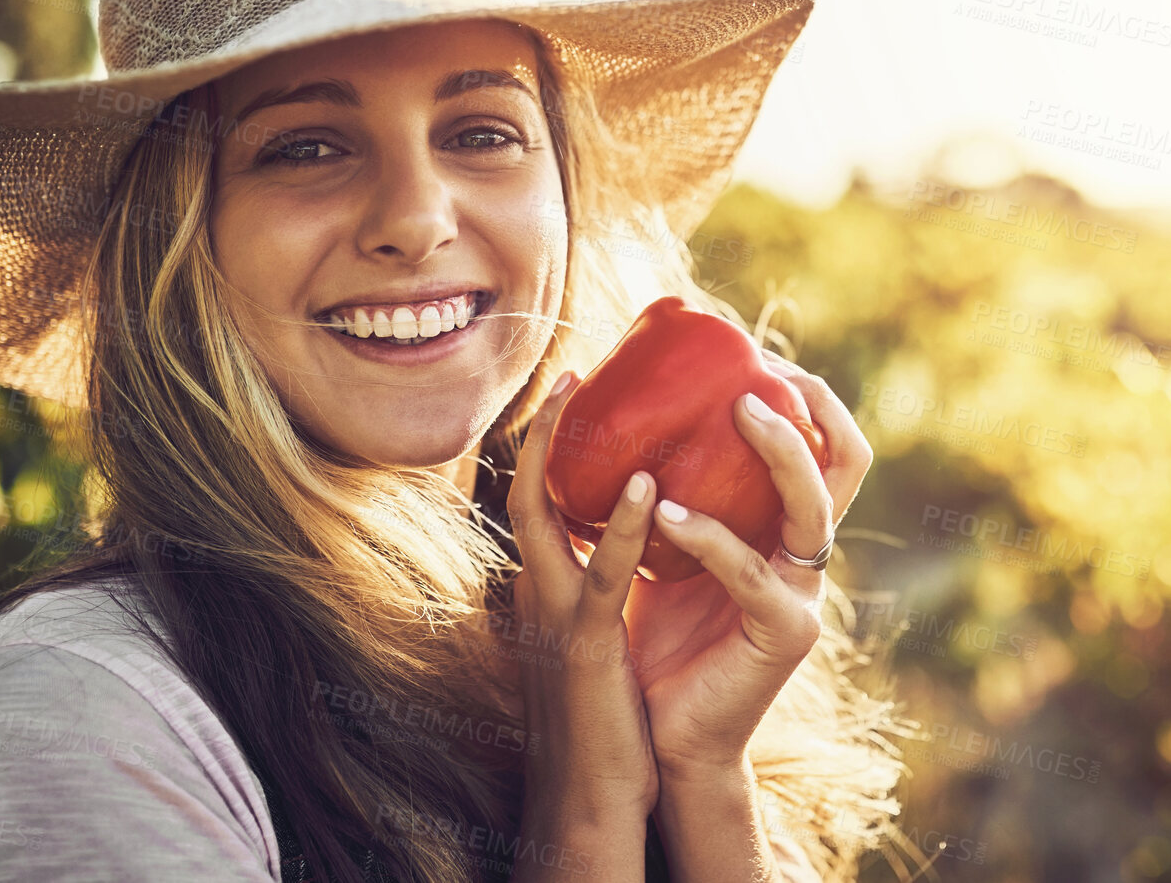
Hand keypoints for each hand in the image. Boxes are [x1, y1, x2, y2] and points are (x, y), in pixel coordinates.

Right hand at [507, 371, 661, 828]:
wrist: (590, 798)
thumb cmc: (603, 721)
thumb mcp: (593, 638)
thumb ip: (597, 590)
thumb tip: (623, 545)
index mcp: (544, 589)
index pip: (535, 502)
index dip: (544, 447)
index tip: (572, 393)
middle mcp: (537, 592)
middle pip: (521, 491)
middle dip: (539, 430)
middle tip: (572, 372)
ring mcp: (553, 617)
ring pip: (539, 516)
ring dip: (556, 452)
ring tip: (582, 394)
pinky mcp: (585, 646)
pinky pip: (601, 575)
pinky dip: (622, 527)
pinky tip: (649, 485)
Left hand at [616, 353, 872, 779]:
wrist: (658, 728)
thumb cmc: (656, 630)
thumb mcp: (661, 542)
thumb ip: (662, 487)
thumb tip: (615, 409)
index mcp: (783, 529)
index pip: (828, 448)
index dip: (811, 396)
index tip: (759, 354)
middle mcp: (806, 556)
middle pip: (842, 464)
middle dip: (811, 409)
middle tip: (759, 374)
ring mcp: (803, 595)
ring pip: (814, 509)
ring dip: (778, 452)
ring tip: (736, 412)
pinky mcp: (783, 634)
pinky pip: (750, 572)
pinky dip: (709, 535)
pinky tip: (664, 513)